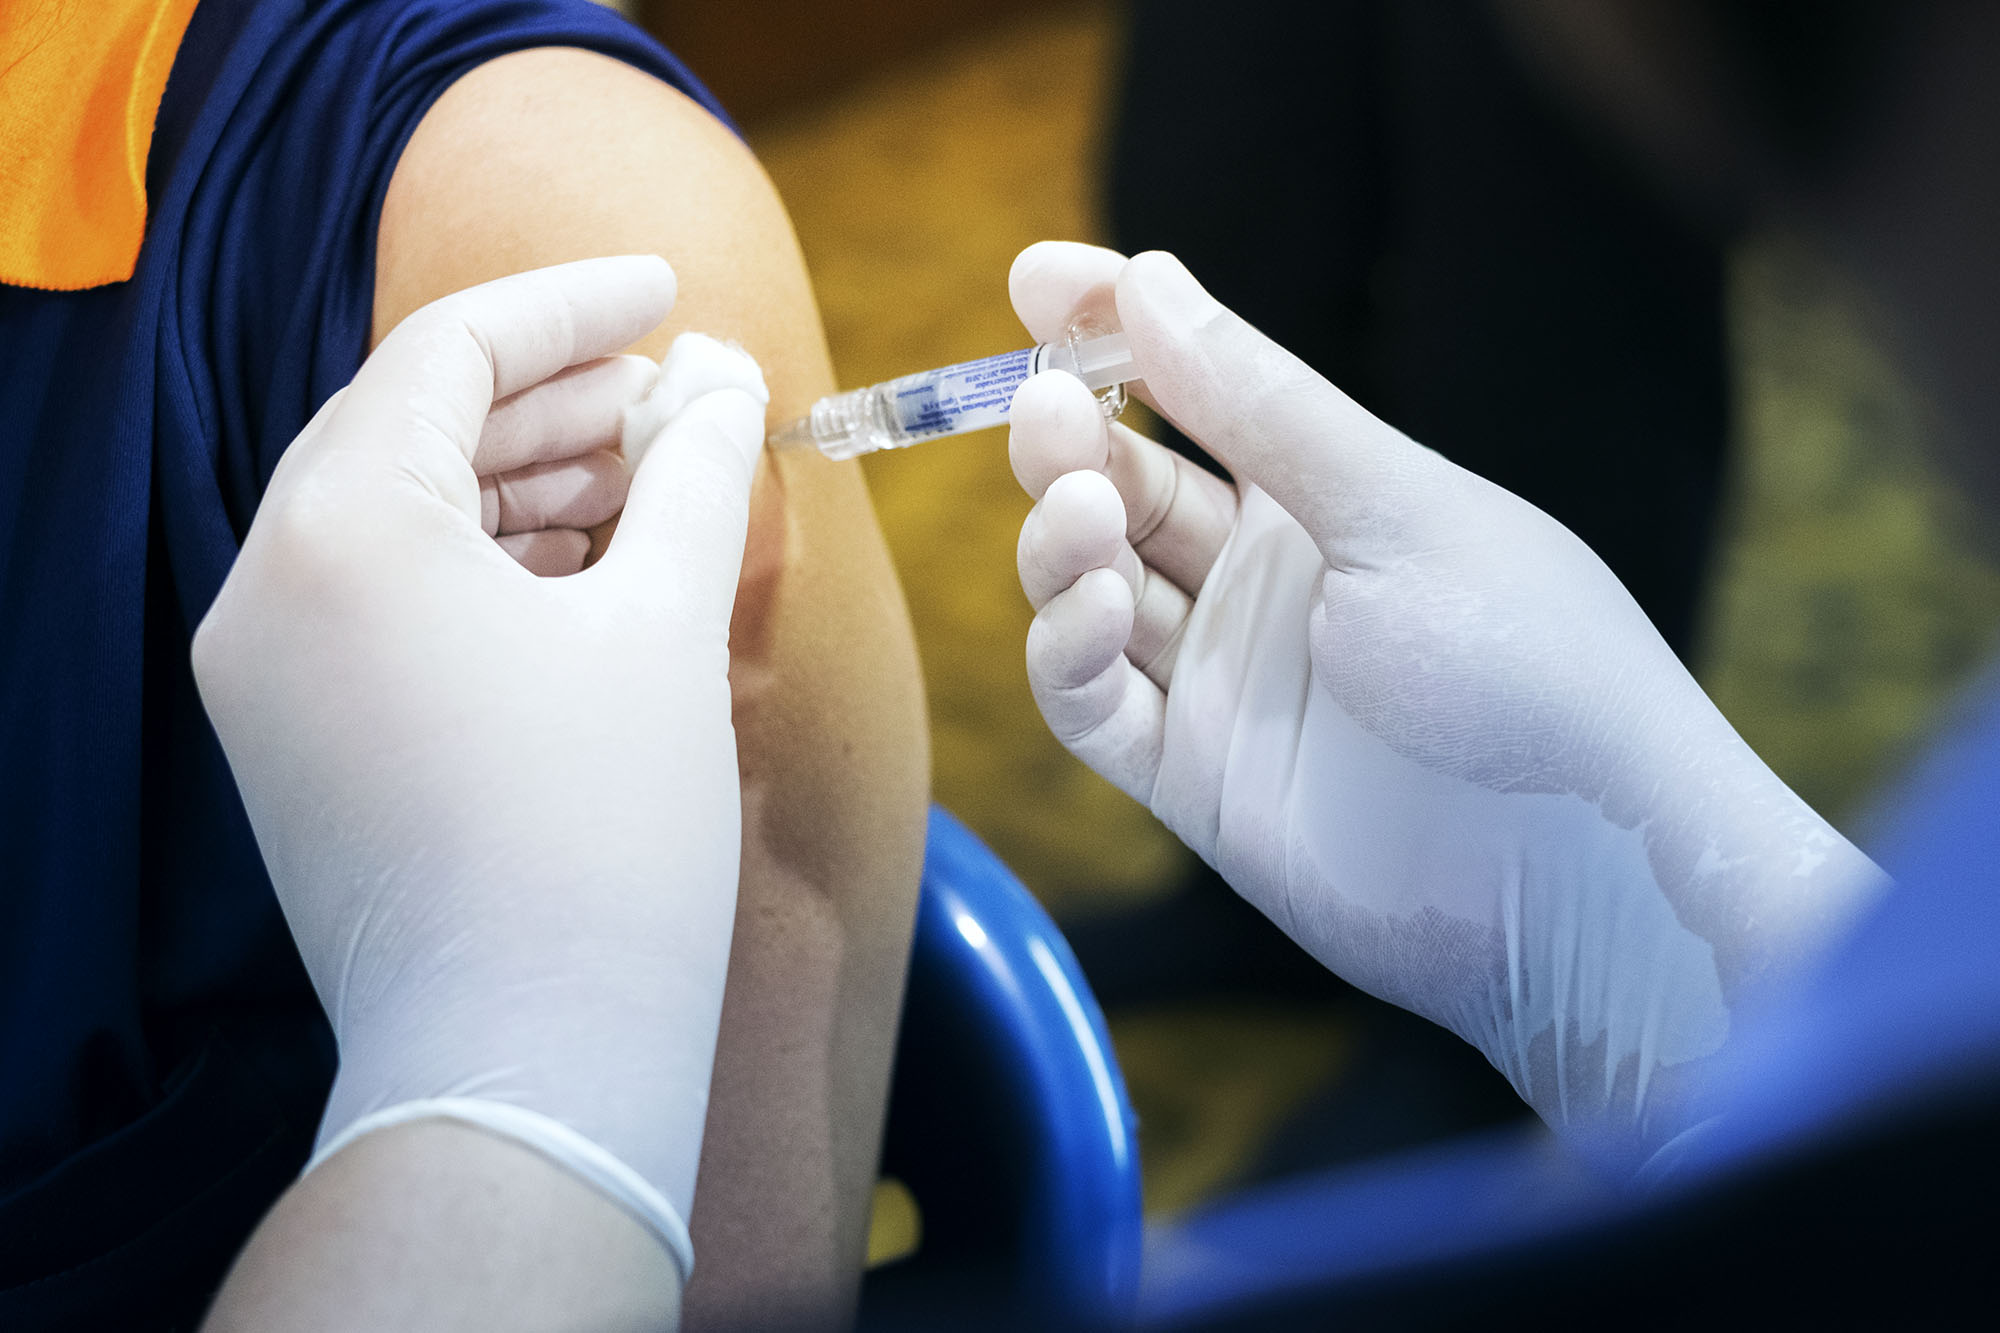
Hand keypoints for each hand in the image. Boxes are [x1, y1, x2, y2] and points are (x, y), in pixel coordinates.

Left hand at [193, 256, 770, 1274]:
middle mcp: (266, 588)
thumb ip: (690, 473)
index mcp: (336, 531)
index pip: (448, 352)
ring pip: (395, 516)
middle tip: (676, 391)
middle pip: (409, 426)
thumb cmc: (604, 837)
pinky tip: (588, 563)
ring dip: (520, 478)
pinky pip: (381, 602)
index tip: (668, 286)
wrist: (529, 1062)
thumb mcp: (662, 624)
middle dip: (552, 397)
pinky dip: (482, 565)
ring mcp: (266, 674)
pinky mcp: (294, 741)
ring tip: (649, 472)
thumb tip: (723, 380)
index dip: (573, 305)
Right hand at [1009, 242, 1887, 1163]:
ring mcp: (1227, 682)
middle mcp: (1270, 582)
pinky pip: (1093, 705)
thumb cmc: (1528, 666)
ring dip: (1063, 542)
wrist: (1584, 880)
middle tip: (1042, 409)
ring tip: (1079, 513)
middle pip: (1125, 490)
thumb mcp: (1396, 508)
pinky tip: (1103, 613)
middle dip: (1070, 441)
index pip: (1197, 395)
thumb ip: (1262, 406)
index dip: (1113, 332)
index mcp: (1332, 497)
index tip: (1036, 276)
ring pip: (1093, 590)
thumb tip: (1151, 280)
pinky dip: (1072, 651)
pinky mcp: (1195, 780)